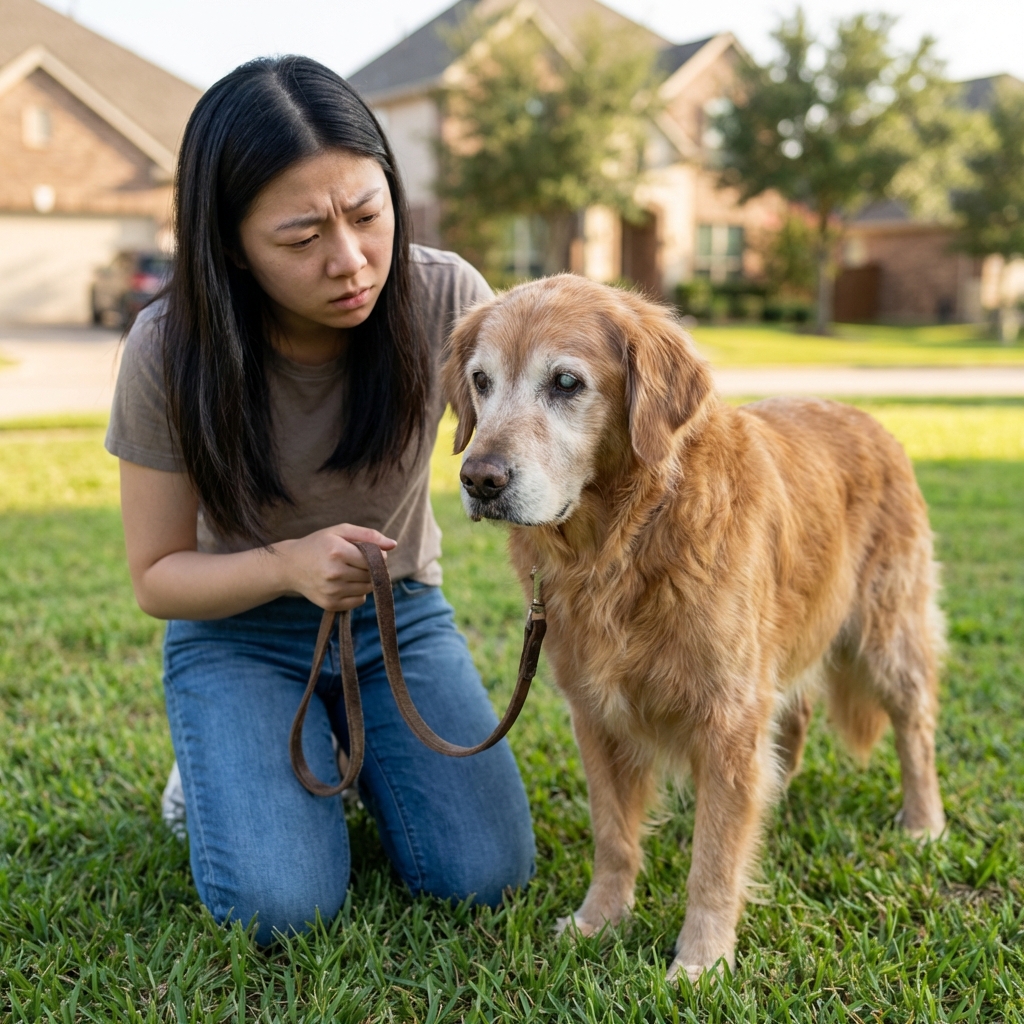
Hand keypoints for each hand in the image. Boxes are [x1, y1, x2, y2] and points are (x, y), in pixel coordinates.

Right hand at [276, 523, 396, 610]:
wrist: (290, 566)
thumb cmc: (318, 544)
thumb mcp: (340, 531)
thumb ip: (368, 535)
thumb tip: (393, 545)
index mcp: (337, 551)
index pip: (374, 559)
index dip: (377, 556)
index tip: (369, 553)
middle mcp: (334, 573)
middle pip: (372, 575)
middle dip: (371, 569)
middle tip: (357, 562)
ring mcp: (332, 591)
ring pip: (367, 589)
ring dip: (365, 581)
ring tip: (350, 572)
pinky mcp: (330, 604)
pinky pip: (359, 601)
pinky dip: (357, 593)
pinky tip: (345, 583)